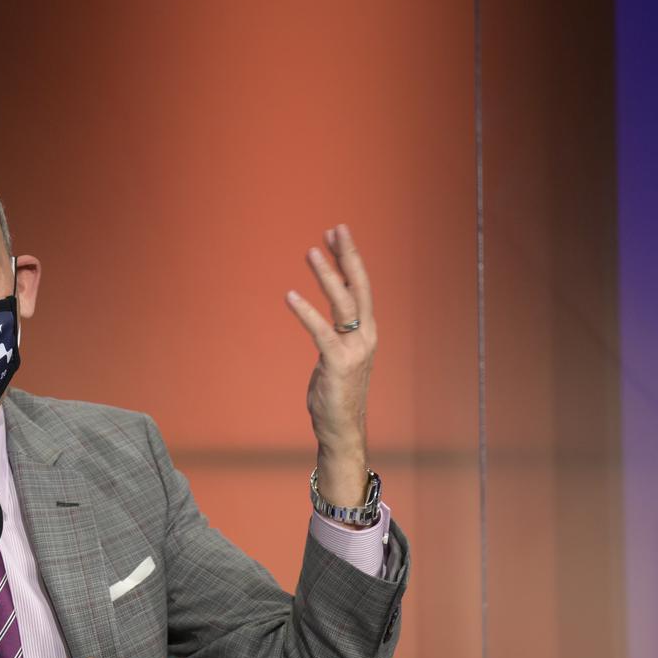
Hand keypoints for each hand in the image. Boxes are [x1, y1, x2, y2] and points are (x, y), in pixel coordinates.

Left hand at [284, 224, 377, 512]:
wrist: (342, 429)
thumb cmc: (337, 393)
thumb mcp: (339, 355)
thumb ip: (337, 333)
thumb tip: (329, 314)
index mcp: (367, 331)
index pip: (360, 287)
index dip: (349, 259)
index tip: (336, 235)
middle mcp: (366, 335)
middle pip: (358, 287)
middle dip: (347, 256)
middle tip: (336, 228)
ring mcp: (355, 349)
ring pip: (342, 303)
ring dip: (326, 275)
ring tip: (311, 251)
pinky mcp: (338, 364)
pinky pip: (321, 332)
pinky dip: (306, 313)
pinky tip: (290, 296)